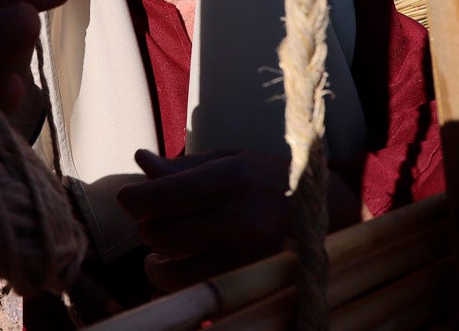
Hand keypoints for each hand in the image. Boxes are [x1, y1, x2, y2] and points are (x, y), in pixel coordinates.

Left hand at [115, 149, 291, 291]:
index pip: (163, 197)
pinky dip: (178, 288)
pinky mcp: (253, 285)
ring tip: (160, 254)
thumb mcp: (232, 160)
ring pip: (177, 274)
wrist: (330, 213)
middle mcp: (240, 221)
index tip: (128, 198)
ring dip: (158, 265)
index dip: (134, 199)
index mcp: (232, 181)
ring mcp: (248, 259)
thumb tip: (141, 161)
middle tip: (151, 222)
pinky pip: (199, 297)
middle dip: (147, 229)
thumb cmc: (272, 179)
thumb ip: (184, 167)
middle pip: (165, 236)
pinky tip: (178, 272)